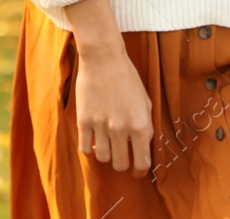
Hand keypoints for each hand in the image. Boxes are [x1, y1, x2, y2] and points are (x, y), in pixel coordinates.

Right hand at [72, 45, 154, 178]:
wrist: (103, 58)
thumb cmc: (127, 78)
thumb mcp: (146, 102)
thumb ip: (146, 127)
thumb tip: (141, 147)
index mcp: (141, 126)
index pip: (142, 162)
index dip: (140, 170)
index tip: (137, 170)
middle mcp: (121, 129)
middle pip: (120, 164)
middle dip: (122, 164)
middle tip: (121, 156)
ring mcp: (101, 126)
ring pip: (102, 158)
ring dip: (106, 155)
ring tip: (106, 145)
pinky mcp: (83, 120)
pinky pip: (84, 148)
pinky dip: (89, 149)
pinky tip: (93, 141)